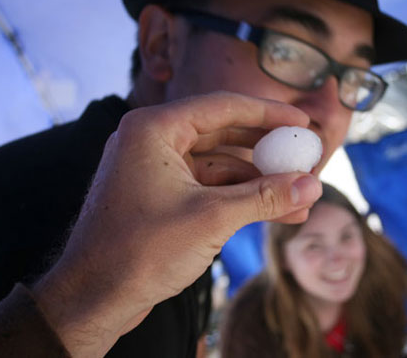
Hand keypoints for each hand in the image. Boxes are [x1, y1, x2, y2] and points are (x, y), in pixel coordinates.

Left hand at [33, 92, 322, 356]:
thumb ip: (266, 197)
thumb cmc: (139, 252)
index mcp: (155, 129)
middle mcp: (153, 141)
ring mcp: (156, 170)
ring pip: (220, 165)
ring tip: (298, 198)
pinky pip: (209, 186)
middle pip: (223, 133)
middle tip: (302, 155)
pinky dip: (239, 197)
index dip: (268, 113)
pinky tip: (273, 212)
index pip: (223, 107)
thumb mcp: (213, 219)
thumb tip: (312, 185)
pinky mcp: (162, 196)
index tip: (301, 120)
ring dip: (258, 182)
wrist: (94, 299)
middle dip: (266, 151)